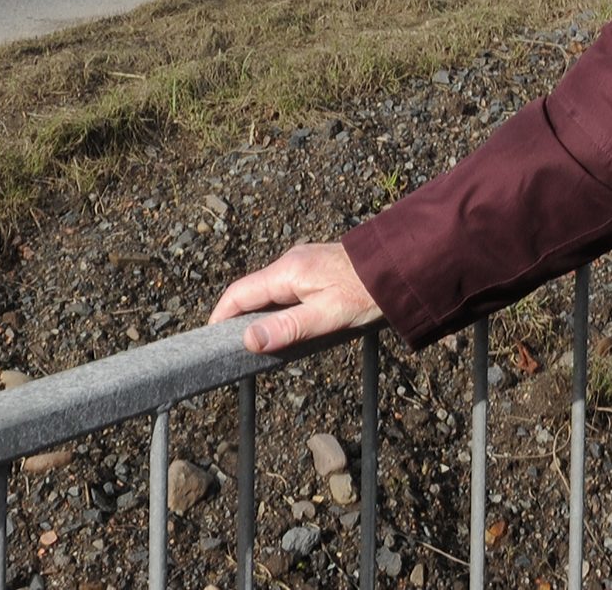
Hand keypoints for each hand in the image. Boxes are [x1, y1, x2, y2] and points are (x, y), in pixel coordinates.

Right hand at [207, 242, 384, 354]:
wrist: (402, 266)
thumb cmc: (368, 292)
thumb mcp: (327, 316)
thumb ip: (287, 328)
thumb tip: (247, 340)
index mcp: (287, 272)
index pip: (239, 294)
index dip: (220, 318)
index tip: (209, 342)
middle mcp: (290, 262)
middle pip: (251, 292)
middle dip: (238, 319)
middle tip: (232, 349)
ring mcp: (303, 263)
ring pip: (269, 291)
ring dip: (259, 315)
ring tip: (258, 344)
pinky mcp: (315, 268)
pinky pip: (286, 289)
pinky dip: (277, 308)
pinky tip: (286, 326)